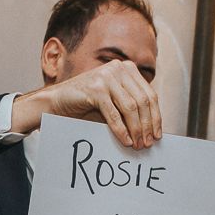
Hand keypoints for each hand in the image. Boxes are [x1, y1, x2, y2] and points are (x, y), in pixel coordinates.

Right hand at [12, 60, 161, 149]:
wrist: (57, 102)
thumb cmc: (86, 105)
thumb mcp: (113, 104)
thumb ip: (130, 110)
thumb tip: (151, 130)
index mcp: (127, 69)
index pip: (149, 94)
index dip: (155, 117)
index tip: (157, 136)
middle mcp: (119, 68)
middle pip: (142, 101)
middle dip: (147, 125)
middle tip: (147, 144)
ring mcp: (107, 76)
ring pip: (131, 107)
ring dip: (136, 129)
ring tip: (137, 145)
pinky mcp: (96, 88)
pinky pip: (114, 113)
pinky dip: (121, 130)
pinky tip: (126, 141)